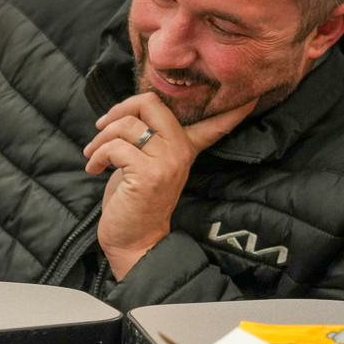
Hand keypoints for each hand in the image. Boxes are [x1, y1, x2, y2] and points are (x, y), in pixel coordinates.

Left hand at [82, 92, 255, 279]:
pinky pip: (115, 147)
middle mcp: (181, 151)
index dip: (232, 111)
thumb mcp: (147, 164)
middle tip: (102, 126)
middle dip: (119, 109)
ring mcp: (167, 162)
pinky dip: (96, 155)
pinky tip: (94, 167)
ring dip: (99, 138)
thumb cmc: (135, 200)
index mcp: (185, 147)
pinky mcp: (148, 174)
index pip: (214, 124)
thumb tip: (129, 112)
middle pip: (150, 103)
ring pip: (126, 125)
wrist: (134, 242)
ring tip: (93, 153)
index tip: (250, 100)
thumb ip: (148, 138)